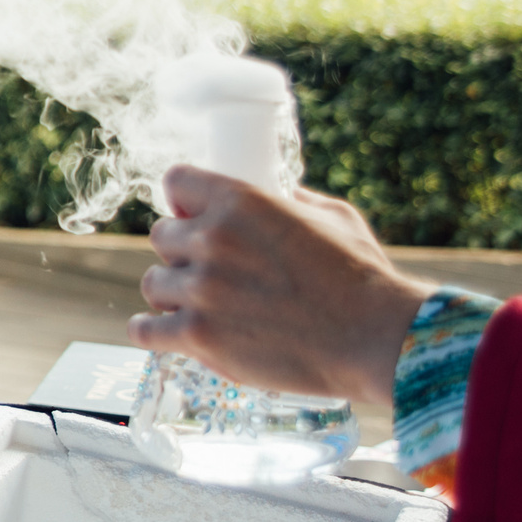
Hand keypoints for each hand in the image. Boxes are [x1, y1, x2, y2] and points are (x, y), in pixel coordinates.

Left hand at [127, 166, 432, 410]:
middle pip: (162, 237)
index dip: (183, 201)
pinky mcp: (197, 335)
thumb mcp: (333, 217)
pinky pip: (145, 330)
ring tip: (199, 306)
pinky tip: (163, 332)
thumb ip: (293, 201)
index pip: (176, 182)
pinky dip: (151, 332)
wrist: (376, 339)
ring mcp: (200, 289)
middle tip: (207, 272)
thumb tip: (277, 193)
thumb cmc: (363, 279)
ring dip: (171, 294)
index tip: (192, 217)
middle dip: (181, 253)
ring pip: (153, 283)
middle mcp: (212, 239)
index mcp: (239, 201)